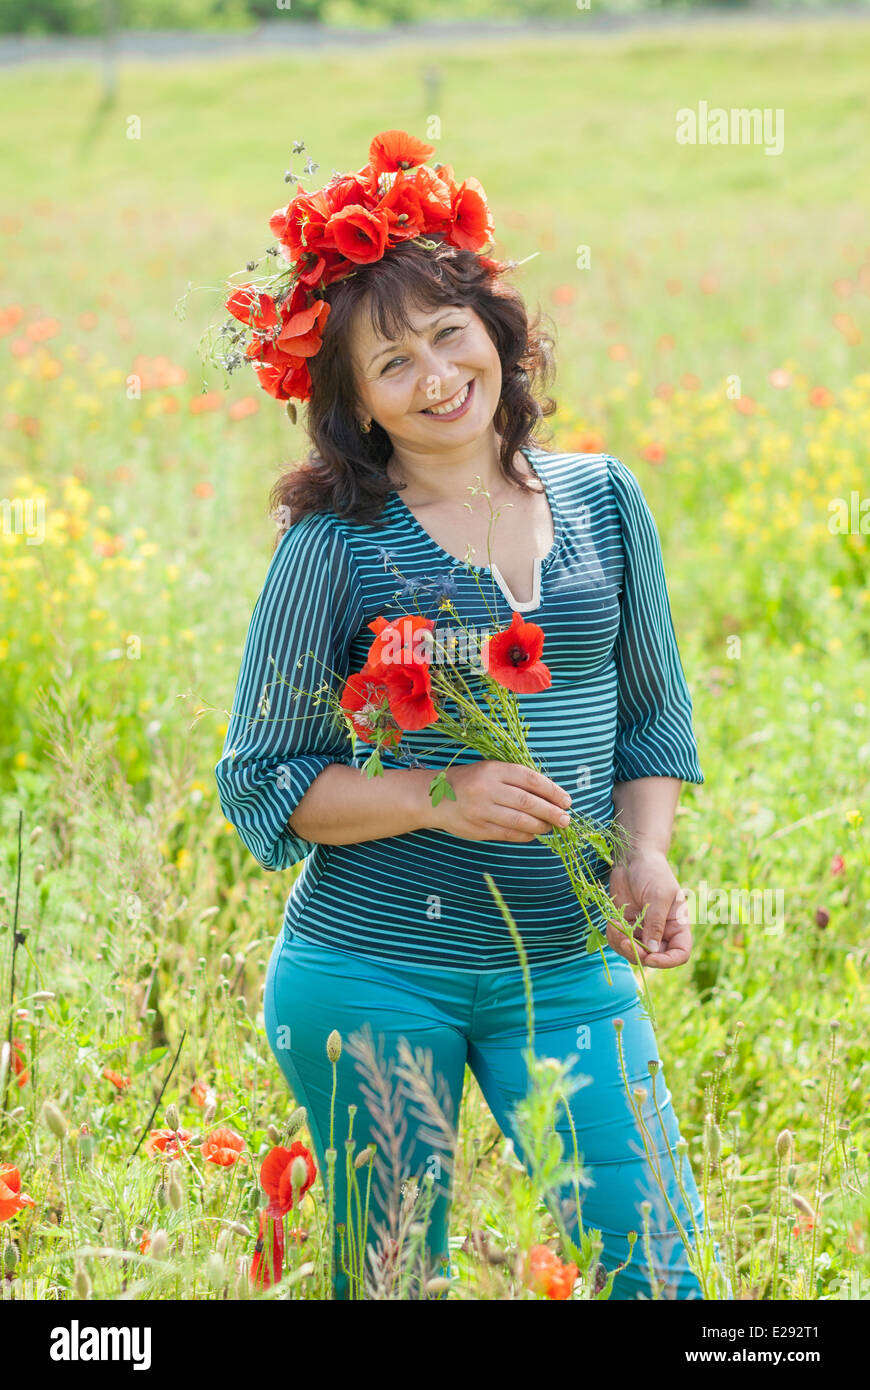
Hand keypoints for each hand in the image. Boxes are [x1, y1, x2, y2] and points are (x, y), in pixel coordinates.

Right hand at [422, 761, 573, 841]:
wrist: (434, 797)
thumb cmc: (471, 781)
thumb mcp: (491, 770)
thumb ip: (517, 780)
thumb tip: (552, 796)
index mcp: (493, 770)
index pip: (530, 780)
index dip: (552, 791)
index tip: (566, 801)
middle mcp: (487, 789)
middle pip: (527, 802)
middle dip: (551, 812)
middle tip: (566, 819)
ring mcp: (481, 811)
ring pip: (519, 821)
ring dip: (541, 826)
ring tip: (552, 827)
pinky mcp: (477, 829)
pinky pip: (508, 835)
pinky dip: (525, 835)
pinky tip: (534, 834)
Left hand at [605, 848, 691, 968]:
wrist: (633, 857)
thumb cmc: (652, 872)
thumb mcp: (658, 896)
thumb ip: (656, 923)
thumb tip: (652, 951)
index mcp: (677, 925)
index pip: (680, 953)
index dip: (668, 961)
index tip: (651, 958)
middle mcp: (661, 931)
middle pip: (654, 957)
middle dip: (640, 955)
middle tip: (627, 943)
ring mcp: (643, 929)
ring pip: (634, 953)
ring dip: (623, 946)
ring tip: (616, 928)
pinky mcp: (626, 924)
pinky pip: (619, 941)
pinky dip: (614, 937)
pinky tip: (612, 922)